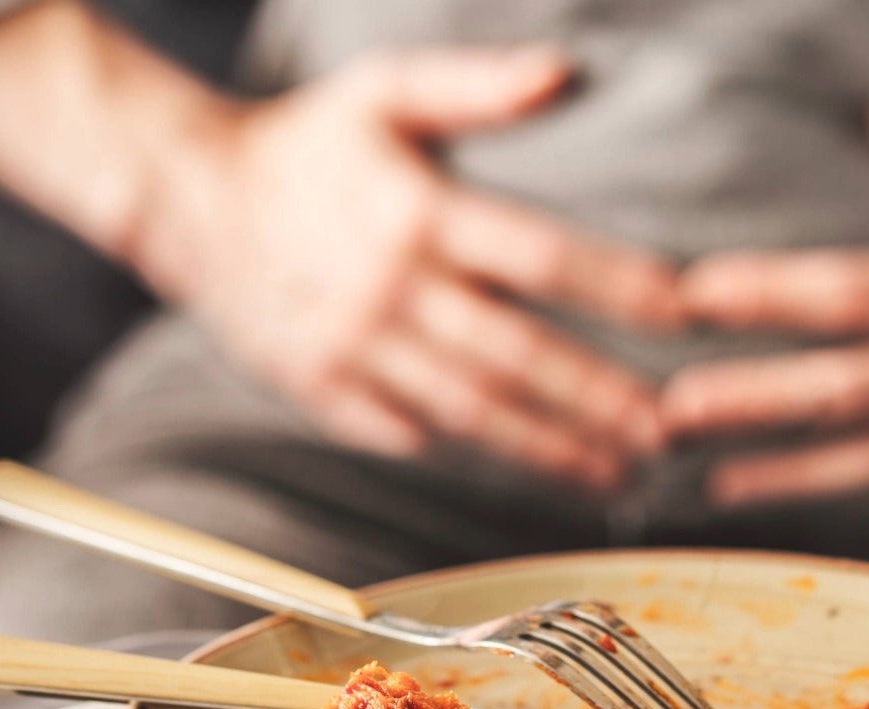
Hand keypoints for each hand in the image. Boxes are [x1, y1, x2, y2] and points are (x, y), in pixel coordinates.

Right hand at [142, 47, 678, 484]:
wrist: (185, 196)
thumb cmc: (305, 141)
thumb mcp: (385, 90)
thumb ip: (476, 86)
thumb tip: (565, 73)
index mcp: (417, 212)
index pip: (539, 255)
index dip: (616, 285)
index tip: (683, 312)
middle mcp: (390, 287)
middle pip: (515, 354)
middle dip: (597, 399)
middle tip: (666, 433)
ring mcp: (353, 345)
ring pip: (469, 409)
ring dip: (547, 446)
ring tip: (614, 472)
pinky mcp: (320, 386)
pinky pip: (403, 431)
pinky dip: (463, 455)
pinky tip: (523, 476)